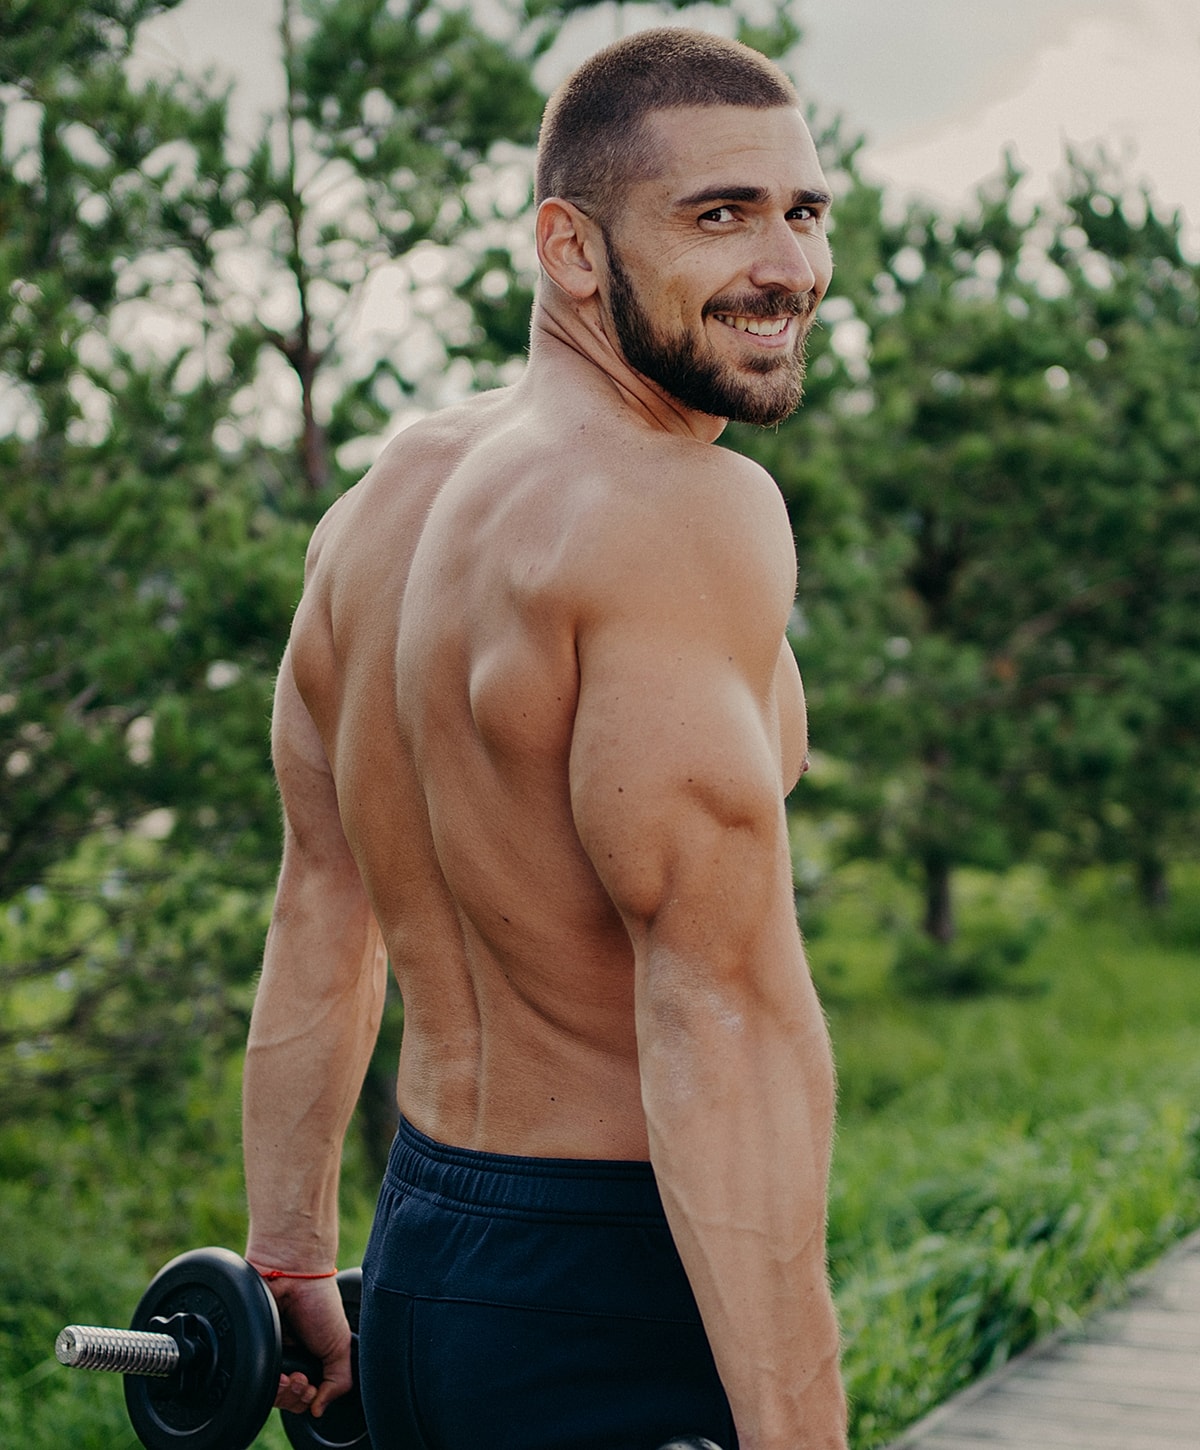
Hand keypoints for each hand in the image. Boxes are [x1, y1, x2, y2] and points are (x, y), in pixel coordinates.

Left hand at [263, 1274, 353, 1417]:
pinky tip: (279, 1373)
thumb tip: (319, 1409)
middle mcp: (288, 1358)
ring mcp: (268, 1356)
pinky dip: (269, 1385)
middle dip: (299, 1397)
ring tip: (291, 1376)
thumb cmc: (319, 1299)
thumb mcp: (341, 1343)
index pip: (308, 1395)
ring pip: (272, 1397)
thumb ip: (340, 1379)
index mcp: (310, 1357)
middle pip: (290, 1401)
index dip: (312, 1399)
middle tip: (303, 1380)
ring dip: (286, 1394)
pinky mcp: (250, 1351)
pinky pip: (256, 1382)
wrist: (293, 1274)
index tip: (315, 1387)